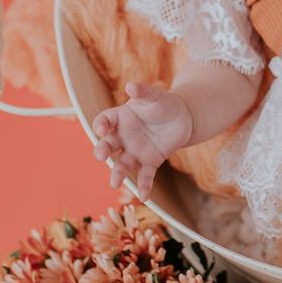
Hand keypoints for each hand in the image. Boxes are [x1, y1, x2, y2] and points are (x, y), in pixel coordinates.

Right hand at [91, 81, 193, 201]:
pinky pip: (145, 175)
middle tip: (100, 156)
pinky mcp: (150, 161)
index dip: (101, 125)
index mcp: (121, 117)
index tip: (100, 129)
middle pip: (109, 144)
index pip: (105, 120)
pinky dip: (143, 186)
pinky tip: (144, 196)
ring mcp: (136, 150)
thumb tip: (131, 86)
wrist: (181, 118)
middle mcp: (124, 136)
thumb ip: (143, 92)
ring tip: (114, 183)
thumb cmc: (162, 103)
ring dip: (117, 173)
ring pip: (123, 163)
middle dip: (103, 150)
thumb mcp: (155, 95)